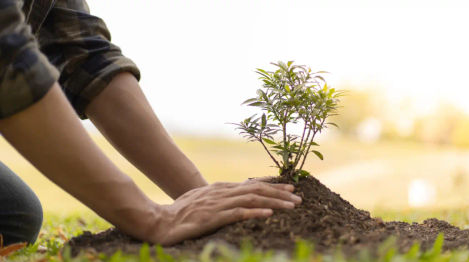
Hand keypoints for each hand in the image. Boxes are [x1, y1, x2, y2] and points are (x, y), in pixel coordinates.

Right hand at [145, 181, 301, 244]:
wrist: (159, 221)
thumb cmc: (181, 213)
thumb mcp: (203, 200)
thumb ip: (220, 198)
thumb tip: (237, 198)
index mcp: (221, 189)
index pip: (252, 185)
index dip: (272, 186)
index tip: (290, 188)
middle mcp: (221, 192)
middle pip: (256, 190)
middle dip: (280, 193)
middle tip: (298, 198)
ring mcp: (217, 204)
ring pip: (252, 199)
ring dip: (274, 201)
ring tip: (292, 206)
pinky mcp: (212, 218)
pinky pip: (237, 213)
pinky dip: (254, 212)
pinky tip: (269, 214)